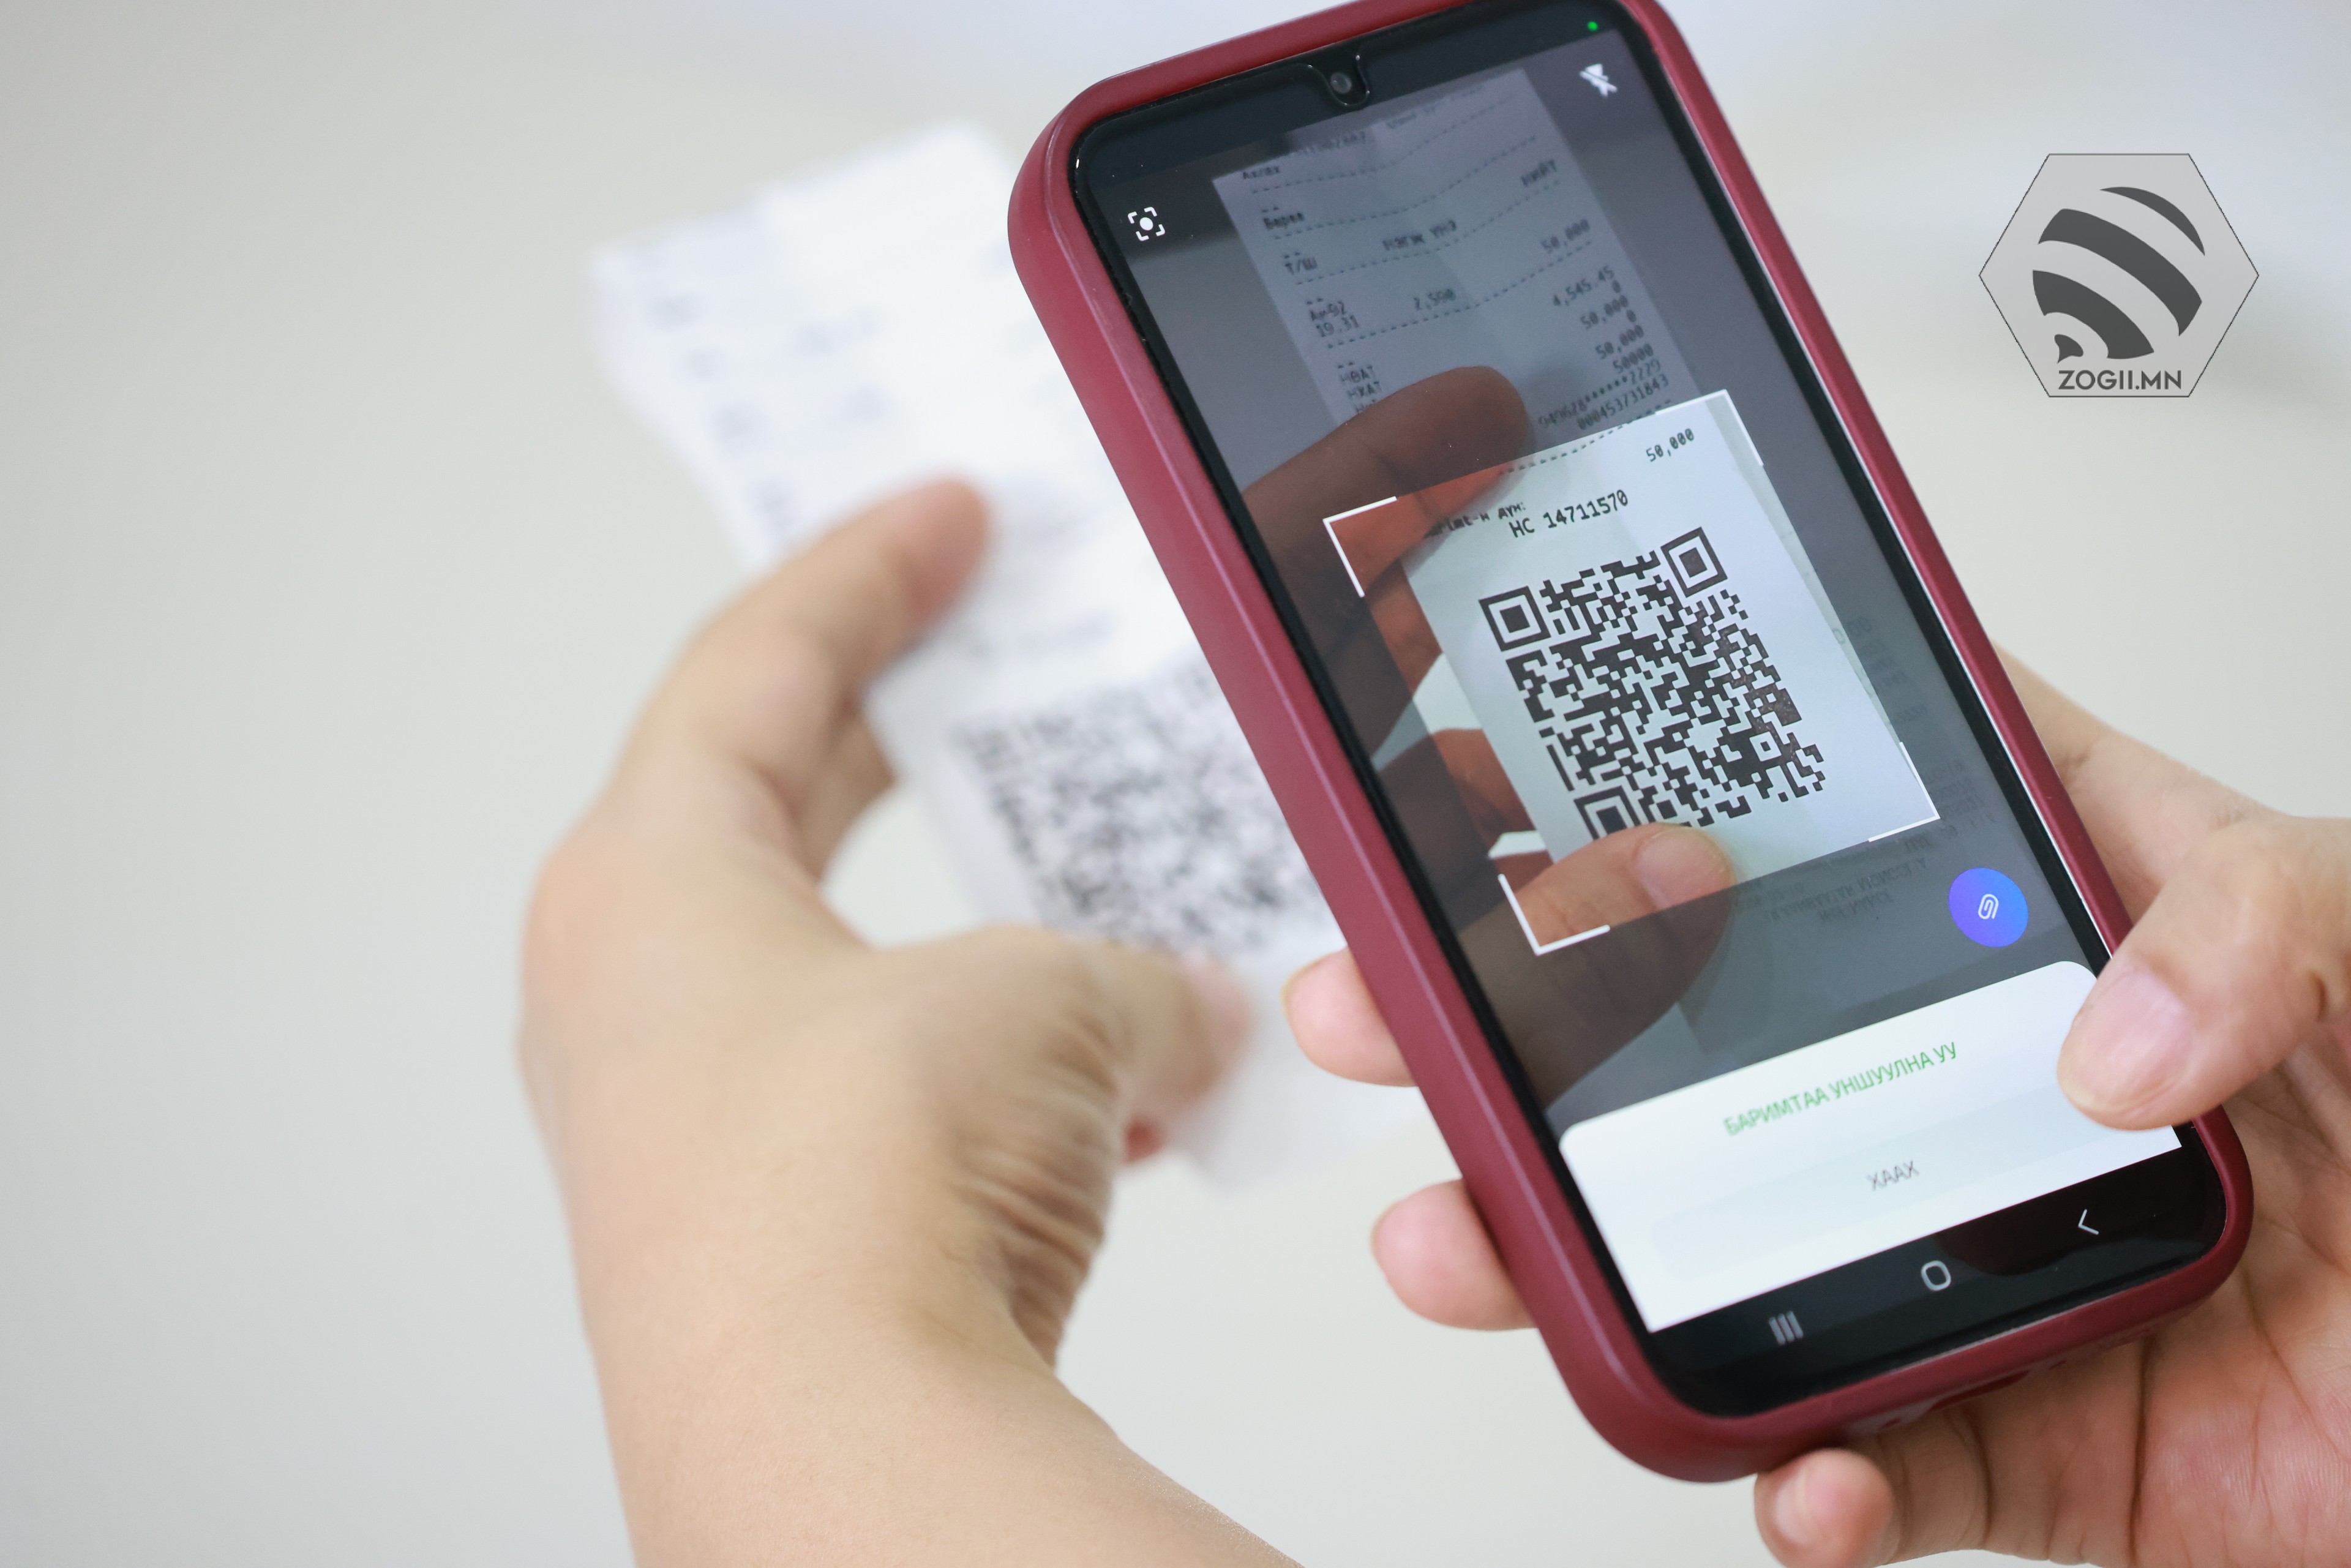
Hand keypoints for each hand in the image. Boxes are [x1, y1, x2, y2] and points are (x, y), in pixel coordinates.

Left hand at [521, 482, 1287, 1566]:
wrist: (830, 1443)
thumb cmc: (849, 1190)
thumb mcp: (1039, 1000)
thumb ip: (1126, 977)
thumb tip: (1181, 1016)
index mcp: (651, 882)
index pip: (755, 665)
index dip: (867, 571)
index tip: (945, 513)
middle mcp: (644, 1001)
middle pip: (786, 806)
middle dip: (912, 737)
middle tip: (994, 662)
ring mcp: (699, 1129)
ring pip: (861, 977)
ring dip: (991, 946)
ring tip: (1114, 916)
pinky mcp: (773, 1237)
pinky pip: (902, 1108)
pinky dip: (1007, 1082)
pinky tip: (1118, 1098)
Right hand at [1289, 659, 2350, 1562]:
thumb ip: (2259, 918)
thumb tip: (2103, 1040)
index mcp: (2043, 925)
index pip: (1818, 829)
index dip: (1653, 789)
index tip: (1509, 770)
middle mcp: (1970, 1089)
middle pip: (1699, 1048)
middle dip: (1514, 1036)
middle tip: (1393, 1011)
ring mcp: (1969, 1263)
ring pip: (1721, 1261)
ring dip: (1573, 1262)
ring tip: (1472, 1243)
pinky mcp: (2015, 1438)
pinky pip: (1872, 1470)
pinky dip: (1810, 1487)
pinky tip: (1797, 1470)